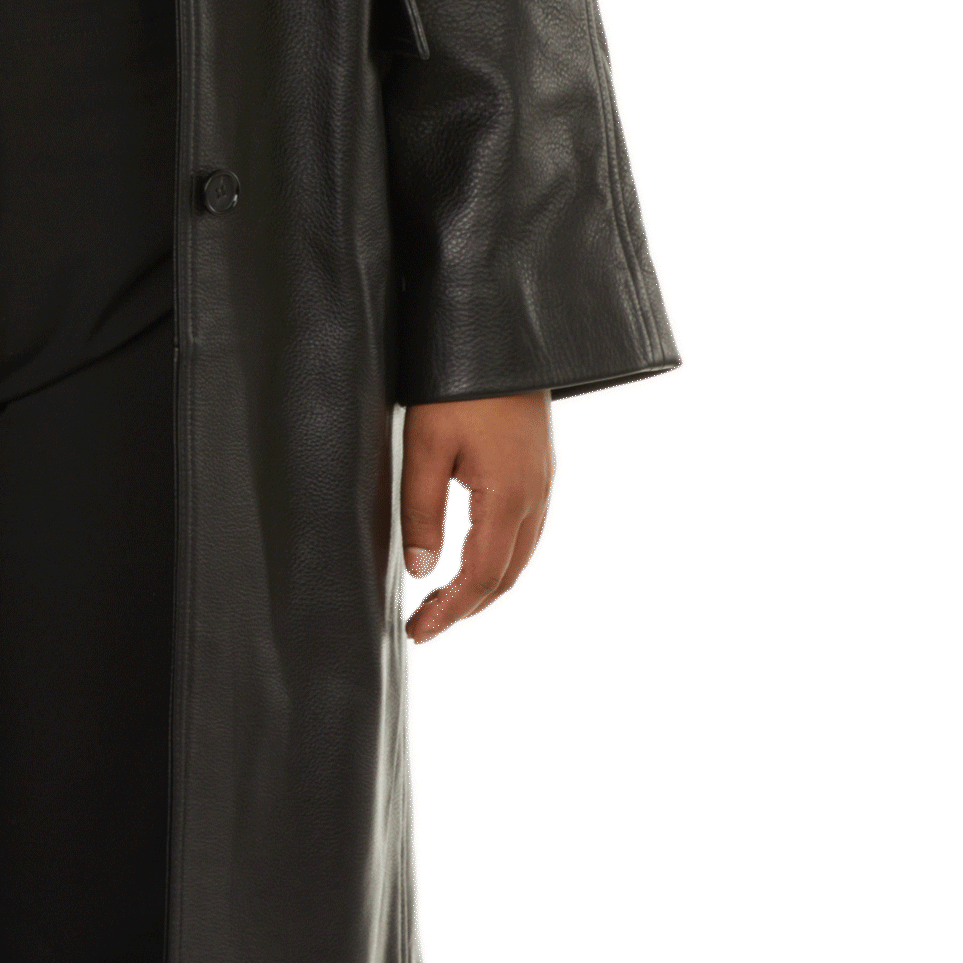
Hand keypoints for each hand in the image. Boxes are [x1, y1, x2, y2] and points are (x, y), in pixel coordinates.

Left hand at [400, 390, 552, 643]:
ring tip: (443, 600)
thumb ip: (422, 511)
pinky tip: (472, 556)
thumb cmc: (458, 383)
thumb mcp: (425, 445)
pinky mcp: (540, 468)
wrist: (501, 331)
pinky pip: (526, 530)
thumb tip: (422, 569)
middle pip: (506, 575)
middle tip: (425, 624)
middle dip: (467, 607)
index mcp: (508, 498)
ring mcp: (543, 482)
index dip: (450, 611)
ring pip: (520, 556)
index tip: (419, 632)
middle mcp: (536, 497)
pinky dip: (499, 558)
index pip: (481, 577)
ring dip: (484, 585)